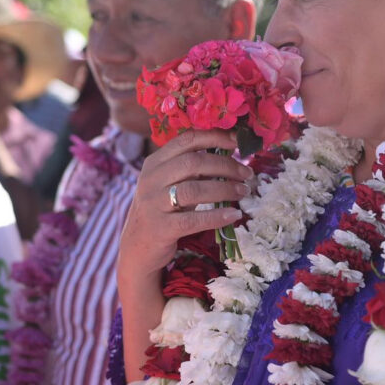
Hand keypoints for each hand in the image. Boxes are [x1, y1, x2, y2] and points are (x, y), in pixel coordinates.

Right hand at [118, 129, 251, 284]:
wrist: (138, 246)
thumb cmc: (162, 210)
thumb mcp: (170, 183)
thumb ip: (191, 169)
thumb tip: (231, 156)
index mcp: (155, 162)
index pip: (186, 140)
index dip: (215, 137)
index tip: (238, 142)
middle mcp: (151, 179)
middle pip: (193, 163)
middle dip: (225, 165)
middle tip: (247, 173)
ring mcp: (154, 204)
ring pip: (194, 189)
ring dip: (225, 189)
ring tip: (244, 191)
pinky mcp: (161, 228)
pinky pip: (193, 220)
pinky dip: (217, 216)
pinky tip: (234, 214)